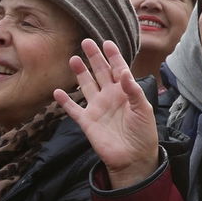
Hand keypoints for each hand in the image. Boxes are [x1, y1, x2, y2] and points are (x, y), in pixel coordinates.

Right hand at [58, 39, 159, 189]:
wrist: (133, 158)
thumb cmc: (143, 133)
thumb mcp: (144, 110)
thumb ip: (134, 91)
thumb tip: (125, 73)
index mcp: (126, 92)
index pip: (119, 69)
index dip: (113, 56)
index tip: (107, 42)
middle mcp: (110, 96)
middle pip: (100, 72)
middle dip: (94, 57)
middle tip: (86, 42)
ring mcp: (97, 108)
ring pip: (86, 86)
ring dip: (80, 73)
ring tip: (73, 59)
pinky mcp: (87, 122)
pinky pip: (73, 109)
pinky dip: (64, 101)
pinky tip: (57, 91)